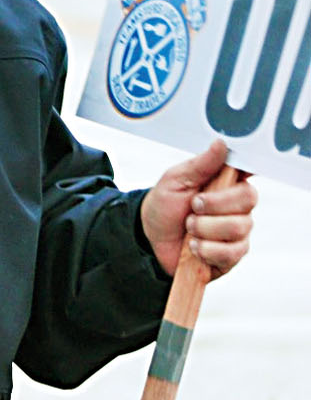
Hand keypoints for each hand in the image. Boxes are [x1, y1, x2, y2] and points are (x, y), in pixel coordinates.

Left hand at [140, 139, 255, 279]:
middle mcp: (238, 207)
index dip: (242, 176)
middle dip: (212, 205)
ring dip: (204, 228)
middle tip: (193, 206)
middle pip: (247, 202)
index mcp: (226, 184)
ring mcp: (238, 232)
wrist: (151, 236)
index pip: (248, 175)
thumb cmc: (165, 204)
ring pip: (237, 228)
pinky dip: (206, 249)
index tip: (222, 179)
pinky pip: (230, 253)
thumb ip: (201, 164)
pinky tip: (193, 246)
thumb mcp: (176, 179)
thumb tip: (221, 144)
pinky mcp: (232, 255)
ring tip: (188, 228)